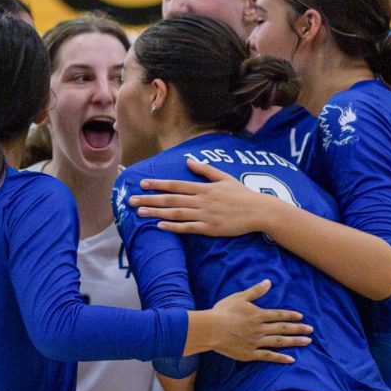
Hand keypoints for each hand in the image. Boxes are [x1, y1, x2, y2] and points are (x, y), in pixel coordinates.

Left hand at [131, 158, 276, 236]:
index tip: (142, 184)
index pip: (176, 185)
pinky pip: (188, 228)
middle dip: (150, 200)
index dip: (158, 184)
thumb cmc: (242, 194)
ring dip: (157, 213)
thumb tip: (189, 161)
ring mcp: (205, 215)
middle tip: (131, 201)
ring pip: (176, 214)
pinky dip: (174, 227)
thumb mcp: (224, 178)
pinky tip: (160, 227)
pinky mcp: (210, 229)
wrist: (258, 211)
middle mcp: (201, 201)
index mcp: (204, 188)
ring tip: (140, 213)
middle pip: (171, 200)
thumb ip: (205, 170)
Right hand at [203, 279, 312, 363]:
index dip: (291, 315)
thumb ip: (255, 291)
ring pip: (279, 342)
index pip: (278, 315)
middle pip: (282, 328)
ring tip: (307, 342)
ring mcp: (256, 342)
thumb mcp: (239, 297)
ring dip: (294, 342)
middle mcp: (260, 329)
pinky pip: (268, 356)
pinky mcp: (250, 354)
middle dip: (298, 329)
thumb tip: (268, 282)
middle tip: (311, 330)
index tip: (301, 317)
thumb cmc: (222, 312)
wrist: (210, 329)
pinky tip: (291, 359)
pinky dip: (280, 358)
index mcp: (258, 315)